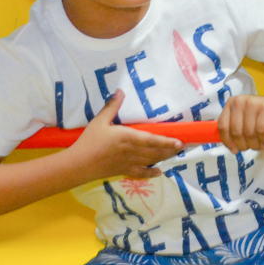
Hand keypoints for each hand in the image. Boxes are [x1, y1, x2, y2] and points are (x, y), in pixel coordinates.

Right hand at [68, 90, 182, 179]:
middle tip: (184, 147)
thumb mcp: (99, 121)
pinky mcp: (123, 171)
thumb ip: (111, 107)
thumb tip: (120, 91)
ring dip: (164, 158)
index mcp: (128, 137)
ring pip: (151, 161)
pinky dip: (151, 173)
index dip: (167, 142)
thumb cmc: (89, 141)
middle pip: (156, 152)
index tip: (180, 142)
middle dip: (171, 150)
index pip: (152, 140)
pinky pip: (140, 173)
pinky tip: (159, 172)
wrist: (79, 164)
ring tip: (175, 155)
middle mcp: (132, 151)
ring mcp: (129, 163)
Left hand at [217, 94, 263, 152]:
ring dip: (254, 145)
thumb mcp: (244, 118)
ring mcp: (254, 103)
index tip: (234, 150)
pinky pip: (261, 130)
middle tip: (251, 148)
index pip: (223, 126)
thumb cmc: (260, 115)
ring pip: (249, 133)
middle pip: (236, 132)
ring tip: (260, 146)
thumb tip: (232, 148)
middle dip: (243, 145)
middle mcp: (240, 101)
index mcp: (231, 103)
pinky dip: (263, 140)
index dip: (227, 141)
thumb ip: (235, 128)